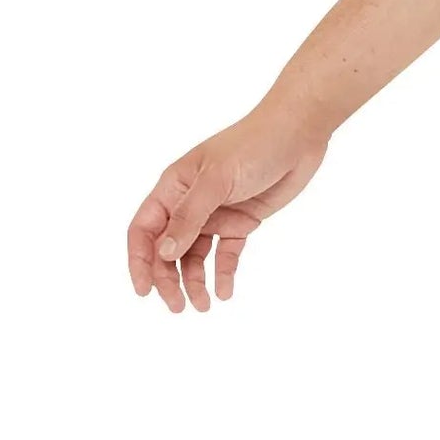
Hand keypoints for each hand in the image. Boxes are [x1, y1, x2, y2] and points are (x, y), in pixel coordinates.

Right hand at [126, 103, 328, 311]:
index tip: (144, 291)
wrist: (300, 132)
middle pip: (168, 249)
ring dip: (195, 282)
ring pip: (195, 256)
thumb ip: (189, 217)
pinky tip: (225, 292)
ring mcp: (216, 213)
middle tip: (179, 307)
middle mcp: (190, 202)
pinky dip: (223, 273)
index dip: (139, 261)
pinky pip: (226, 253)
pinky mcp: (242, 221)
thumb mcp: (217, 179)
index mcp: (174, 187)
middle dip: (169, 279)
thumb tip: (163, 253)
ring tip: (204, 306)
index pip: (145, 229)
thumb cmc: (254, 144)